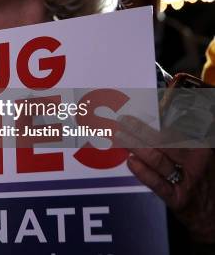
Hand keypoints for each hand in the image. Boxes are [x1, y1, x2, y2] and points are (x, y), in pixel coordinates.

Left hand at [118, 115, 214, 242]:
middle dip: (141, 130)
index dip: (156, 122)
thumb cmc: (202, 180)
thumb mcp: (200, 158)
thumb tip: (161, 125)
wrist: (213, 214)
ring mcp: (186, 181)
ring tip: (121, 136)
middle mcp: (194, 163)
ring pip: (158, 159)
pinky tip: (131, 161)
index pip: (174, 132)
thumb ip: (183, 142)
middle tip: (124, 121)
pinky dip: (143, 171)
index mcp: (201, 150)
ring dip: (136, 146)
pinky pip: (157, 182)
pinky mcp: (177, 199)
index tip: (140, 113)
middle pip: (163, 142)